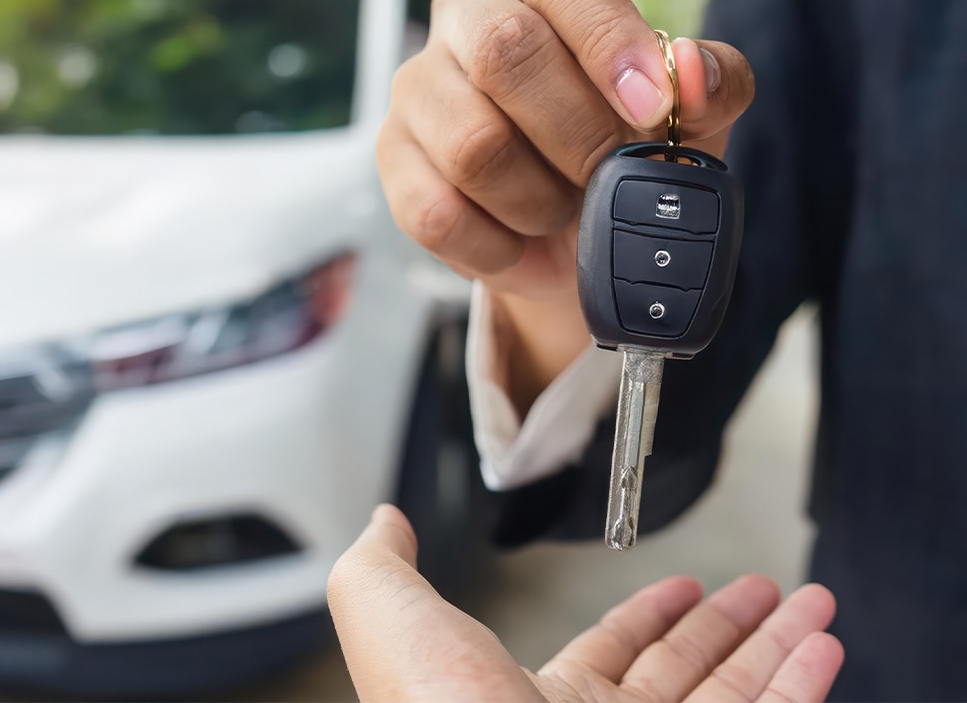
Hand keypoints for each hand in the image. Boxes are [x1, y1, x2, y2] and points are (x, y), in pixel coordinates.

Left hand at [328, 505, 842, 701]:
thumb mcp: (392, 619)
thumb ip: (387, 565)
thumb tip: (385, 521)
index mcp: (535, 702)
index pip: (609, 654)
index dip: (650, 616)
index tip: (683, 587)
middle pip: (683, 673)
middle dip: (726, 626)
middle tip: (764, 589)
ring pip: (734, 695)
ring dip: (777, 647)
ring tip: (812, 603)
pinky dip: (799, 684)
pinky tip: (821, 646)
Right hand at [376, 0, 755, 406]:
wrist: (569, 234)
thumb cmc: (624, 150)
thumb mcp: (689, 118)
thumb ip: (711, 85)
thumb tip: (692, 71)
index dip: (608, 40)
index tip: (651, 109)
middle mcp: (467, 17)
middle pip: (504, 53)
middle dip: (575, 134)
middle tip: (609, 176)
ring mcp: (419, 86)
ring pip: (472, 145)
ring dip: (538, 199)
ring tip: (563, 210)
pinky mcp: (393, 158)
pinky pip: (438, 213)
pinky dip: (497, 246)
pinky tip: (522, 242)